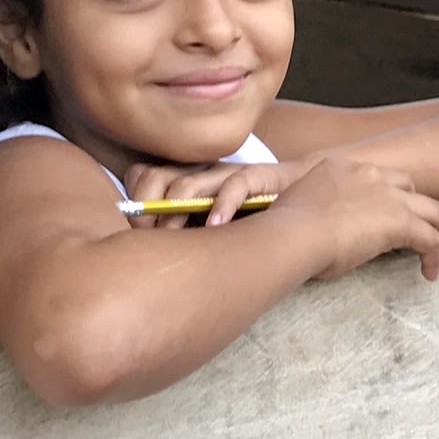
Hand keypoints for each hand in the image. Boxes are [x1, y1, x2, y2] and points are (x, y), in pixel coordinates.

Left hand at [120, 159, 314, 229]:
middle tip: (149, 238)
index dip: (134, 204)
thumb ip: (182, 238)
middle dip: (146, 208)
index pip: (141, 178)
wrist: (305, 205)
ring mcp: (226, 174)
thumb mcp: (208, 232)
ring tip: (172, 239)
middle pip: (154, 178)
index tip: (133, 235)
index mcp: (183, 182)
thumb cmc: (251, 221)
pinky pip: (236, 183)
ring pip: (187, 183)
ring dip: (173, 212)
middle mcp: (200, 174)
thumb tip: (145, 264)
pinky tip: (215, 227)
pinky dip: (222, 205)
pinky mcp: (258, 175)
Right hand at [268, 158, 438, 281]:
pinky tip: (431, 272)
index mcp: (342, 167)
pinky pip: (431, 238)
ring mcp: (388, 196)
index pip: (378, 178)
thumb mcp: (299, 211)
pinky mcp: (400, 220)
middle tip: (431, 234)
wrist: (293, 234)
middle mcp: (369, 174)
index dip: (390, 197)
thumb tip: (319, 234)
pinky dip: (437, 255)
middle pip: (411, 188)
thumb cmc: (285, 230)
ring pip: (434, 211)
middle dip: (423, 211)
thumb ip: (316, 214)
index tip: (392, 216)